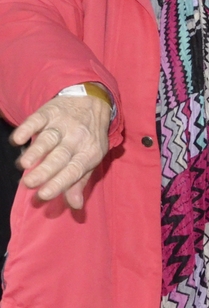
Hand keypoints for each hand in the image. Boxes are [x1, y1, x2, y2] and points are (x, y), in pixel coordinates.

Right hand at [11, 94, 111, 208]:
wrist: (92, 102)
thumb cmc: (89, 138)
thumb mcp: (90, 159)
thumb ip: (79, 182)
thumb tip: (76, 206)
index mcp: (89, 153)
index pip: (74, 171)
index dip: (59, 183)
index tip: (43, 195)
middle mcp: (77, 139)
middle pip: (60, 157)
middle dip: (45, 171)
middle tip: (29, 184)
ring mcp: (63, 124)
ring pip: (48, 139)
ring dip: (36, 151)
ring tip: (24, 165)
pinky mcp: (50, 112)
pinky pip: (38, 120)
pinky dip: (27, 129)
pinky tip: (18, 140)